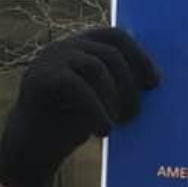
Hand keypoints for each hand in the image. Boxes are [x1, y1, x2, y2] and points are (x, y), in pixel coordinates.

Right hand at [0, 28, 159, 186]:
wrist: (32, 149)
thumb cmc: (71, 126)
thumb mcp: (102, 103)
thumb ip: (120, 88)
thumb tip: (155, 84)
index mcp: (82, 47)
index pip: (115, 37)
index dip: (139, 56)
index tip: (155, 83)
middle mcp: (64, 47)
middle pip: (110, 53)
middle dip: (129, 85)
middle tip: (136, 115)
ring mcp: (49, 59)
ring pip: (95, 66)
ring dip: (114, 97)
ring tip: (119, 124)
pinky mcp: (38, 78)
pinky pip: (76, 85)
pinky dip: (96, 109)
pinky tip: (104, 131)